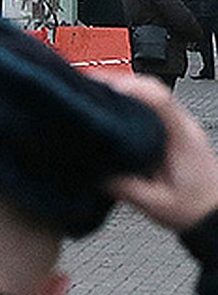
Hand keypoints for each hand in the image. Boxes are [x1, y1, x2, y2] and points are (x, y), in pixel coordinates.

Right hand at [101, 72, 217, 230]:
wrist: (214, 213)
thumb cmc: (193, 208)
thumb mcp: (154, 204)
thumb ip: (124, 188)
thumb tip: (95, 174)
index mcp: (181, 139)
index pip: (158, 100)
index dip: (129, 88)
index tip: (104, 87)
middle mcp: (183, 126)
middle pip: (153, 88)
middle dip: (119, 81)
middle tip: (89, 83)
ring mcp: (180, 126)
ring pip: (152, 93)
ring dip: (124, 88)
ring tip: (95, 91)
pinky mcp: (173, 131)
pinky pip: (151, 105)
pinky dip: (129, 99)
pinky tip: (112, 105)